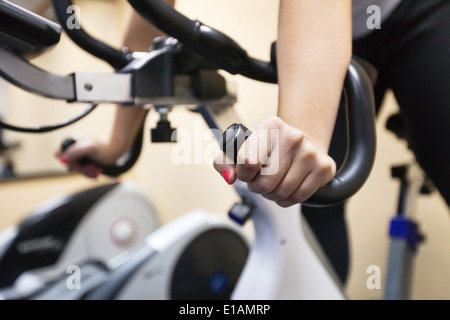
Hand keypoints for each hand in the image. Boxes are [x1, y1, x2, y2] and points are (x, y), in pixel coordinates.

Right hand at [55, 135, 117, 177]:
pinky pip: (82, 171)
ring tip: (95, 169)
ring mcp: (79, 155)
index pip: (58, 155)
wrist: (116, 152)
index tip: (78, 163)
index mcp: (71, 141)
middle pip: (68, 164)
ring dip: (86, 172)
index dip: (67, 161)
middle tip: (91, 167)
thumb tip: (62, 160)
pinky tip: (96, 171)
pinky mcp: (85, 162)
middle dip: (80, 168)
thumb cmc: (103, 149)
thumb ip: (74, 152)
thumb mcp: (88, 148)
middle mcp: (73, 148)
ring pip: (75, 170)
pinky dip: (89, 173)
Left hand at [213, 116, 335, 206]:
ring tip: (273, 184)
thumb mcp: (241, 149)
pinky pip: (297, 198)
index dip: (243, 175)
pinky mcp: (323, 167)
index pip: (247, 162)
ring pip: (281, 193)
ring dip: (271, 195)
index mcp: (270, 126)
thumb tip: (230, 177)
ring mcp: (310, 152)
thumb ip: (224, 162)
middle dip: (258, 188)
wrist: (301, 144)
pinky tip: (286, 189)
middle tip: (260, 180)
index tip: (247, 172)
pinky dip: (286, 200)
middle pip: (265, 183)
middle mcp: (293, 136)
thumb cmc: (267, 149)